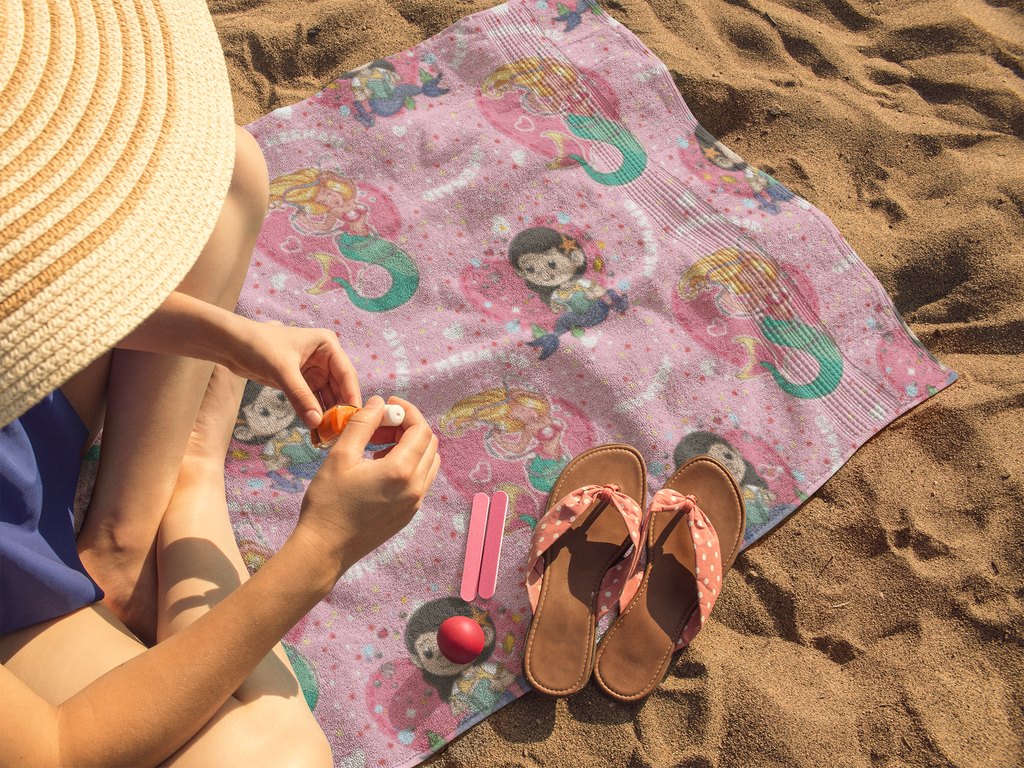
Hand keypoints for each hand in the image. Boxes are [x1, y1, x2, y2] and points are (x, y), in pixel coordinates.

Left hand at [230, 319, 361, 427]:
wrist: (231, 345)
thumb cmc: (257, 345)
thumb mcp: (282, 370)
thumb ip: (300, 396)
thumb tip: (317, 422)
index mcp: (327, 345)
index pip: (346, 373)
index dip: (351, 396)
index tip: (355, 417)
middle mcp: (325, 358)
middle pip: (340, 388)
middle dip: (340, 409)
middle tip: (341, 432)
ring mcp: (315, 371)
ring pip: (328, 397)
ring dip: (329, 414)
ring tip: (330, 434)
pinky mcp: (303, 383)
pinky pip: (314, 401)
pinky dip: (315, 414)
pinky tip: (317, 429)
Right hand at [293, 396, 439, 578]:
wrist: (324, 550)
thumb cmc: (327, 503)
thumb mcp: (340, 456)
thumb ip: (362, 424)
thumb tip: (379, 403)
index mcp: (401, 471)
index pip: (420, 429)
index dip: (407, 411)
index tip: (388, 406)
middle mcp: (415, 488)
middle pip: (429, 444)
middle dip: (408, 427)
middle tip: (380, 424)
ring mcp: (414, 503)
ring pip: (428, 462)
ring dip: (410, 446)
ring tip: (378, 445)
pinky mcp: (408, 514)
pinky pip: (420, 480)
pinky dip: (408, 465)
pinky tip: (379, 467)